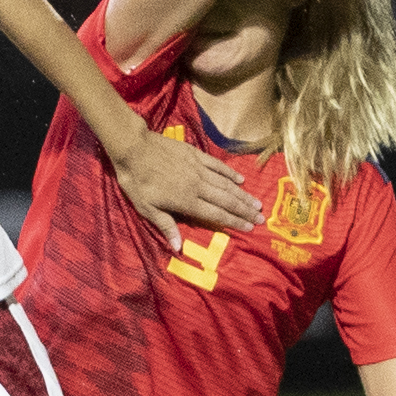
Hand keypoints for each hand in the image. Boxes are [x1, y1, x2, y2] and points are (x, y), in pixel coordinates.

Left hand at [111, 129, 262, 249]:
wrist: (133, 148)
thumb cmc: (137, 181)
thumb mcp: (146, 208)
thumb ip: (165, 225)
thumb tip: (178, 247)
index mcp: (186, 201)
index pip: (216, 215)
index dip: (234, 222)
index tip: (250, 227)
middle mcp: (197, 185)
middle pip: (226, 200)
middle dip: (245, 210)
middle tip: (261, 218)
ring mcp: (198, 169)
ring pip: (226, 184)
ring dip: (243, 194)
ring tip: (257, 202)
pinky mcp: (196, 155)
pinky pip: (218, 166)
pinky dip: (230, 173)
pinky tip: (241, 179)